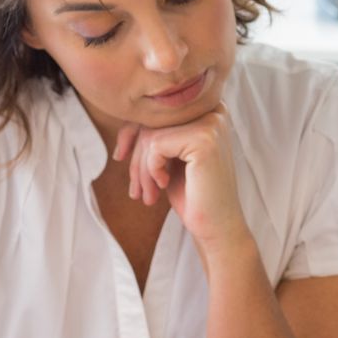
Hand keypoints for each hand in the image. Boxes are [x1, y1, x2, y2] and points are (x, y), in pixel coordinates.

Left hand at [114, 106, 250, 257]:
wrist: (217, 226)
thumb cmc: (194, 194)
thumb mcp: (171, 157)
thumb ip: (158, 133)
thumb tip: (125, 117)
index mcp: (208, 111)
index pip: (157, 110)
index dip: (132, 132)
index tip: (120, 157)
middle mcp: (213, 112)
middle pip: (152, 121)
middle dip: (136, 157)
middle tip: (137, 190)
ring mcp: (211, 124)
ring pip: (151, 135)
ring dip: (141, 169)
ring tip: (148, 194)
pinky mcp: (204, 140)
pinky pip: (155, 145)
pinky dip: (151, 170)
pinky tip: (162, 186)